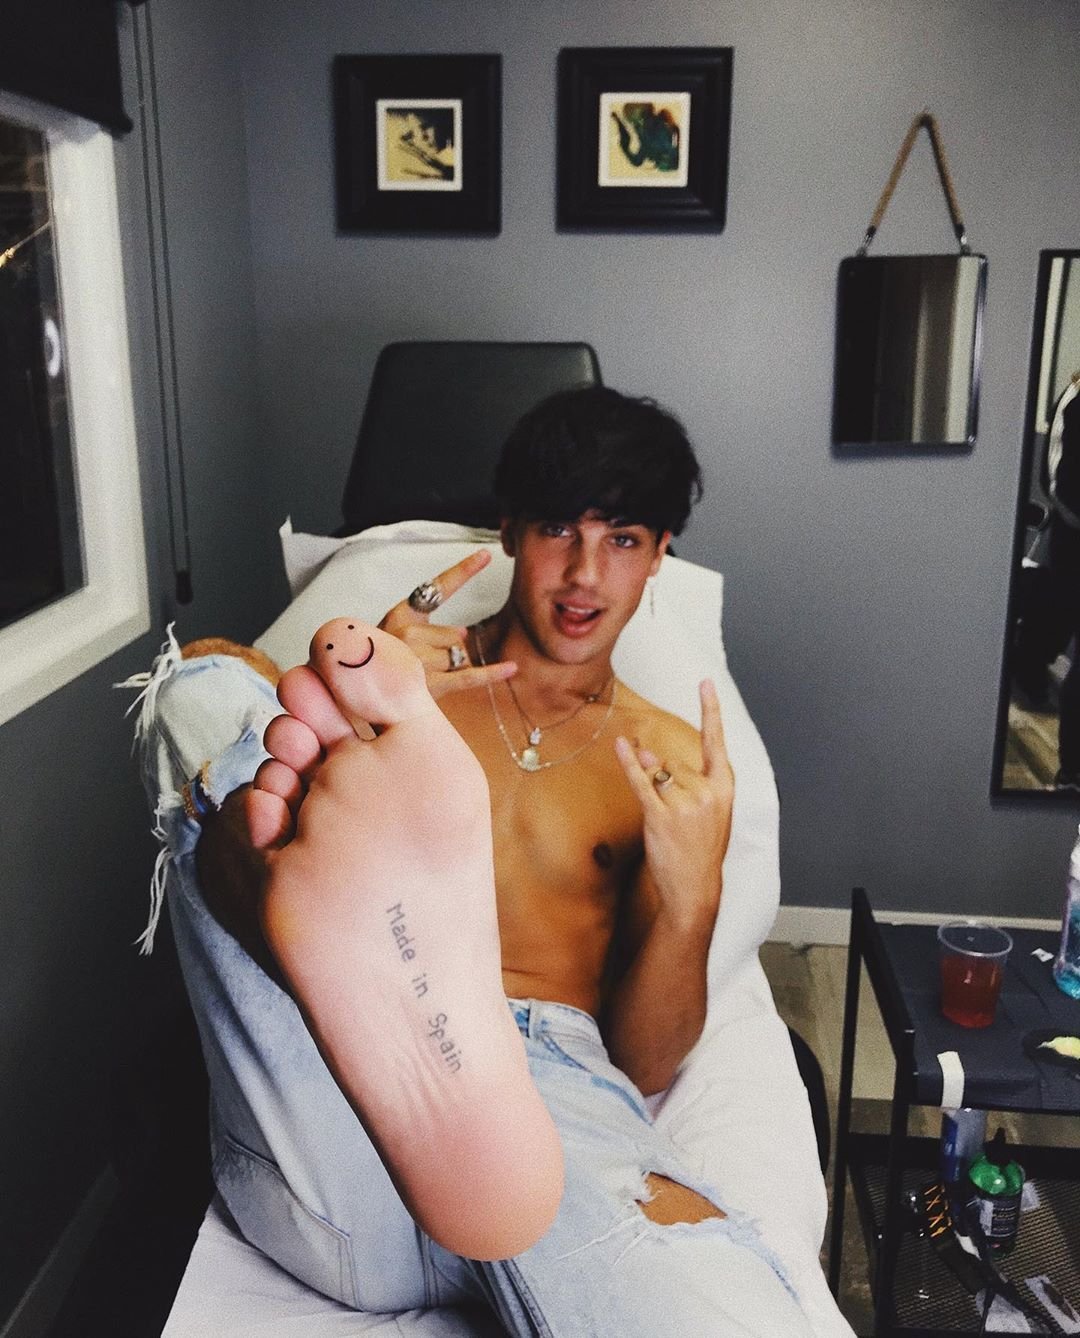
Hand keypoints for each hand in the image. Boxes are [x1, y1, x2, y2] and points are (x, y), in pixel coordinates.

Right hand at [378, 550, 516, 700]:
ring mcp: (418, 659)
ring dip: (449, 668)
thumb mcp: (395, 635)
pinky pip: (469, 677)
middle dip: (446, 649)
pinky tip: (511, 667)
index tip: (486, 554)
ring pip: (459, 656)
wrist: (356, 694)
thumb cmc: (379, 665)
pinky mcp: (429, 684)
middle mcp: (407, 633)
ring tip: (421, 678)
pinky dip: (492, 673)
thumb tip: (463, 632)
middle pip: (455, 634)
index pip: (438, 587)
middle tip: (418, 663)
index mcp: (401, 614)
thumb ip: (430, 627)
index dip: (464, 570)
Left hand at [614, 680, 733, 930]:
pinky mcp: (661, 817)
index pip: (716, 741)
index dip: (710, 709)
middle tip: (678, 817)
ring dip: (654, 788)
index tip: (705, 682)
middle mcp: (708, 792)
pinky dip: (628, 764)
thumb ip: (680, 778)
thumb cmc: (699, 846)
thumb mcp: (702, 810)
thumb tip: (647, 752)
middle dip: (667, 780)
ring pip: (658, 774)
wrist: (695, 886)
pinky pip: (641, 783)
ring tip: (667, 820)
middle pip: (675, 762)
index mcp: (724, 788)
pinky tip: (621, 746)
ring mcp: (685, 805)